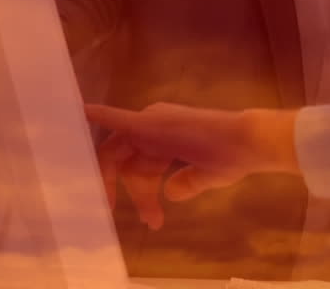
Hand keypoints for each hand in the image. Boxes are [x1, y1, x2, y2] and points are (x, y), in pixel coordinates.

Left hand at [84, 102, 298, 229]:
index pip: (141, 167)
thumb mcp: (205, 176)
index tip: (149, 218)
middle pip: (126, 161)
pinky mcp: (150, 123)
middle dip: (127, 191)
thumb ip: (186, 183)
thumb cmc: (233, 158)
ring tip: (107, 204)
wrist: (248, 143)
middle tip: (126, 215)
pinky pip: (117, 120)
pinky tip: (81, 111)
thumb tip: (170, 194)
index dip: (141, 194)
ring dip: (111, 180)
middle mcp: (157, 127)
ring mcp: (153, 122)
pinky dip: (101, 115)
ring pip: (118, 152)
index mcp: (169, 139)